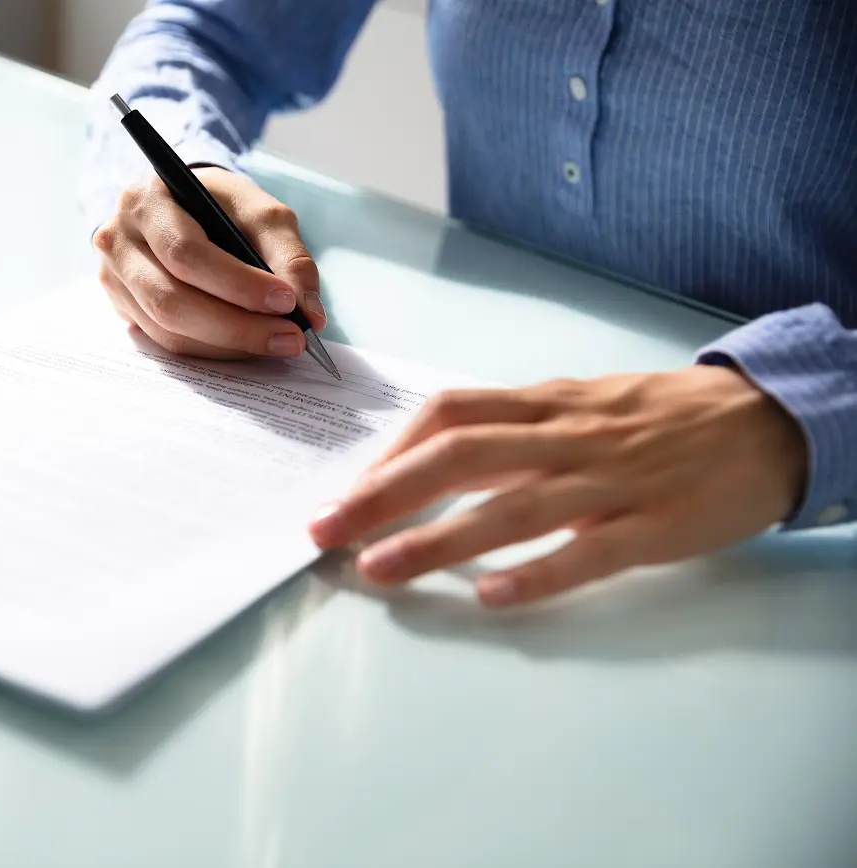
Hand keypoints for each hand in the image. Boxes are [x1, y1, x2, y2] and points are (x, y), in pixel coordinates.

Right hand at [93, 167, 325, 358]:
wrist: (182, 207)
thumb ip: (288, 255)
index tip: (286, 302)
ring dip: (228, 345)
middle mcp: (117, 240)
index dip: (237, 284)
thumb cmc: (219, 206)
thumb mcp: (258, 210)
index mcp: (145, 201)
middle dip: (237, 326)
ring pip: (168, 329)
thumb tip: (308, 312)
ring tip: (276, 343)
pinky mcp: (121, 308)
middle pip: (171, 300)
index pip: (186, 253)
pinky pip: (166, 342)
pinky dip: (212, 350)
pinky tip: (246, 345)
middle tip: (290, 338)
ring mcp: (114, 279)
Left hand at [308, 366, 807, 607]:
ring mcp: (610, 482)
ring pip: (512, 506)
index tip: (347, 488)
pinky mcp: (653, 527)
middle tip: (324, 530)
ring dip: (436, 539)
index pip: (450, 412)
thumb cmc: (660, 417)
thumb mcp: (580, 403)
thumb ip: (512, 426)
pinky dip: (537, 573)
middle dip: (383, 493)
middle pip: (460, 456)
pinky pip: (588, 552)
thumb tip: (429, 455)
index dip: (391, 450)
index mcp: (547, 404)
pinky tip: (491, 596)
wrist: (769, 421)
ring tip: (378, 568)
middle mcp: (567, 437)